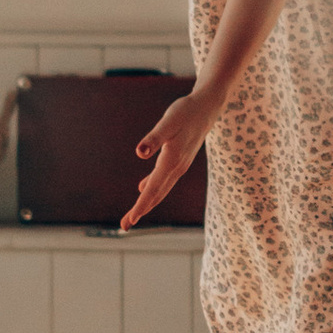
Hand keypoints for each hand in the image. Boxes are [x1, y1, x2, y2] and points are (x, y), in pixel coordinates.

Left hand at [121, 89, 216, 227]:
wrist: (208, 106)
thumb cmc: (186, 111)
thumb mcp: (168, 122)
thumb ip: (154, 138)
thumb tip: (139, 153)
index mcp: (171, 161)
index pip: (153, 189)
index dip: (140, 205)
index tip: (130, 221)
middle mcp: (176, 168)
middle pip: (156, 194)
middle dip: (140, 211)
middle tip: (124, 226)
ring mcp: (179, 165)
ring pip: (160, 189)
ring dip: (146, 202)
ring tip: (132, 215)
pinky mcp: (179, 159)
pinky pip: (163, 179)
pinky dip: (152, 186)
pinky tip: (142, 188)